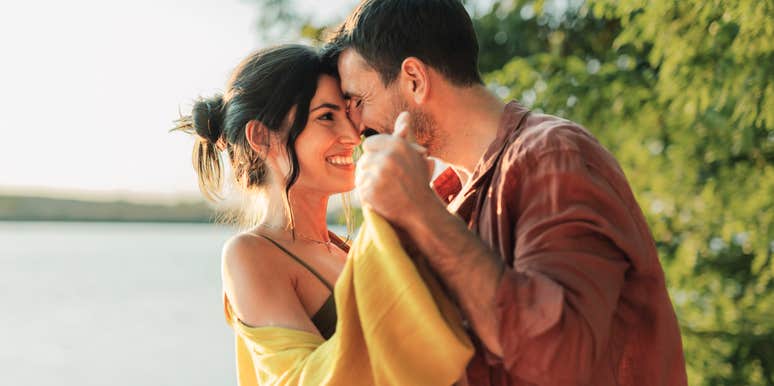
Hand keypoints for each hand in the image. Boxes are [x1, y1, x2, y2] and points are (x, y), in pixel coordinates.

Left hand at [355, 112, 440, 229]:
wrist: (421, 211)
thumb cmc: (417, 182)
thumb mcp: (414, 154)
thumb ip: (405, 134)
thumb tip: (404, 114)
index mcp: (397, 144)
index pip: (370, 143)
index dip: (377, 155)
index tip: (388, 166)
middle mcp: (388, 157)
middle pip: (363, 158)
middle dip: (371, 169)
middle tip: (387, 181)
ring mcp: (378, 175)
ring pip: (360, 173)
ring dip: (368, 182)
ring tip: (385, 190)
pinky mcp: (370, 191)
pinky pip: (360, 188)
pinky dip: (367, 195)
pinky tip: (382, 198)